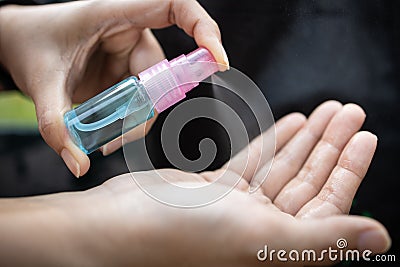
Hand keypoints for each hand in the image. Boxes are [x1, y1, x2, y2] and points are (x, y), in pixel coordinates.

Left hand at [0, 0, 228, 176]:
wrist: (16, 44)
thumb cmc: (29, 45)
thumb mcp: (40, 82)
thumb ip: (57, 125)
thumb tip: (78, 164)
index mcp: (116, 14)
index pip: (175, 7)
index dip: (204, 28)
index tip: (217, 59)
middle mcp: (130, 32)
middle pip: (164, 71)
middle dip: (147, 108)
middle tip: (118, 136)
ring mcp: (130, 54)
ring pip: (154, 93)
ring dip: (135, 120)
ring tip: (104, 139)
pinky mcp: (127, 73)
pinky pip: (142, 101)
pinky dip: (130, 121)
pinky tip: (108, 134)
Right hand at [1, 101, 388, 265]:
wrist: (119, 227)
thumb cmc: (183, 237)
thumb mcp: (260, 236)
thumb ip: (322, 240)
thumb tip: (381, 239)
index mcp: (278, 246)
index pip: (328, 204)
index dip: (348, 169)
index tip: (364, 135)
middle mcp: (262, 230)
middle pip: (307, 181)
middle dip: (329, 145)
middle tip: (350, 111)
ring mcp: (237, 209)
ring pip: (281, 168)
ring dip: (304, 140)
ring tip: (326, 111)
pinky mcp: (216, 191)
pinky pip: (252, 163)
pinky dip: (271, 143)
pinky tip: (290, 123)